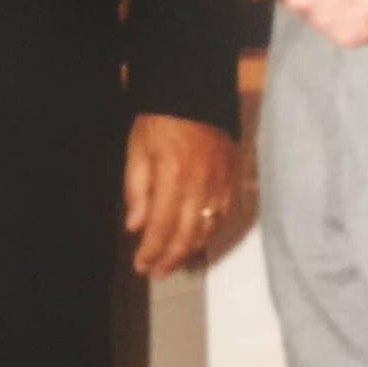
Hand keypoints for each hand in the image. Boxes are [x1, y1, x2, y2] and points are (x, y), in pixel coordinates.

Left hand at [124, 113, 237, 277]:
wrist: (195, 93)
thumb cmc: (160, 120)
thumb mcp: (137, 150)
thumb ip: (136, 190)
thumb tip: (134, 226)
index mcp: (173, 176)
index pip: (161, 226)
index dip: (151, 251)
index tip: (141, 266)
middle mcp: (200, 185)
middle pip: (187, 235)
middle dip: (171, 258)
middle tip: (157, 273)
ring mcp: (220, 184)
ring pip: (207, 229)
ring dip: (190, 250)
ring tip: (175, 262)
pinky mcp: (232, 179)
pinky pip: (223, 216)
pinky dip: (210, 233)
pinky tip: (198, 240)